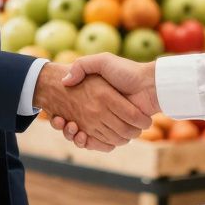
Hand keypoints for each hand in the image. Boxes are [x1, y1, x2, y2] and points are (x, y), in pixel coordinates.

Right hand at [32, 63, 150, 150]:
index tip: (55, 115)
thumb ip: (82, 65)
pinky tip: (81, 136)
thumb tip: (65, 81)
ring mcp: (108, 123)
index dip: (60, 115)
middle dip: (65, 127)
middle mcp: (100, 111)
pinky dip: (89, 143)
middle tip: (59, 122)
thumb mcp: (102, 61)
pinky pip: (100, 143)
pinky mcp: (117, 132)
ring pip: (85, 136)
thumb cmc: (126, 71)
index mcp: (95, 97)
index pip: (71, 109)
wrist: (150, 85)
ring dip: (74, 136)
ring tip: (70, 128)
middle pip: (75, 126)